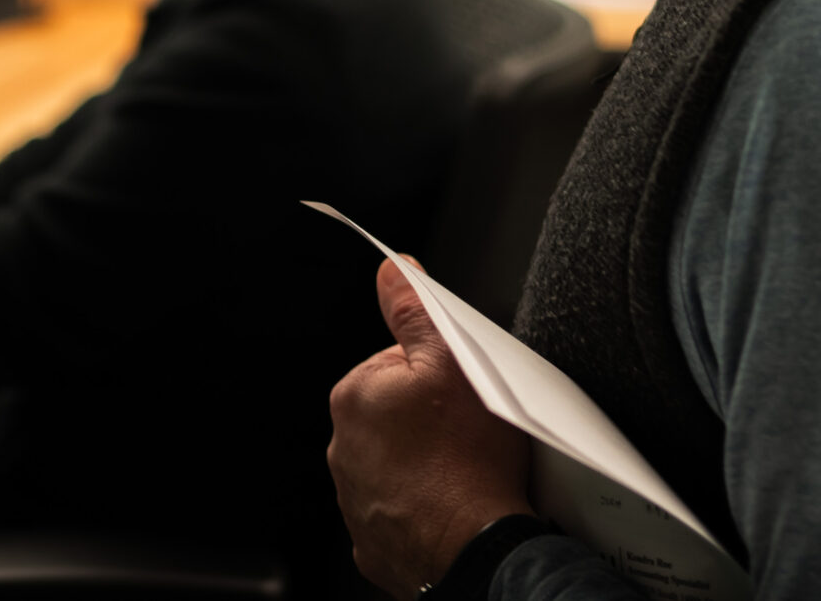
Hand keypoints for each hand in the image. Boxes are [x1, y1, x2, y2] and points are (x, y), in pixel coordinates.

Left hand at [328, 258, 533, 599]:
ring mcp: (356, 500)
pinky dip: (425, 510)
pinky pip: (402, 513)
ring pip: (398, 465)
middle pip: (395, 417)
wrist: (478, 549)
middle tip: (468, 434)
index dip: (437, 375)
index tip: (461, 393)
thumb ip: (415, 312)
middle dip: (428, 421)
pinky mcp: (375, 542)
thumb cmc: (468, 461)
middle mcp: (343, 448)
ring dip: (427, 466)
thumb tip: (392, 271)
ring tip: (466, 472)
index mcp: (354, 396)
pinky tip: (454, 506)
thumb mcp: (452, 362)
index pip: (396, 366)